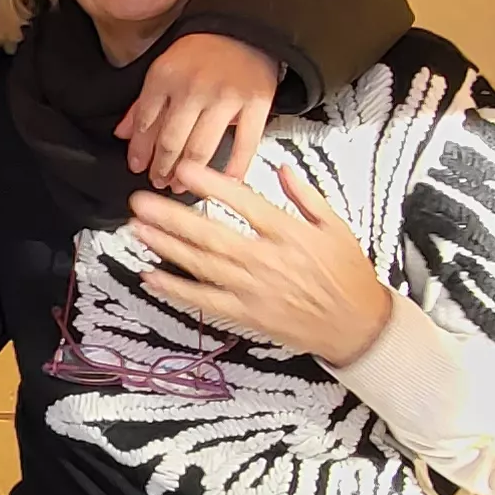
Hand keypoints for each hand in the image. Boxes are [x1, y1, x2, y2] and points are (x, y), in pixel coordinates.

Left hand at [117, 33, 280, 189]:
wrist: (246, 28)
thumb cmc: (203, 51)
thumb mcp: (165, 68)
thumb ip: (143, 103)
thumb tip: (122, 134)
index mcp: (166, 76)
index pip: (145, 122)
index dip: (139, 150)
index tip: (137, 167)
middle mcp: (193, 88)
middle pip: (170, 140)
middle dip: (161, 168)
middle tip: (158, 180)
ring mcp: (226, 97)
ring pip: (200, 148)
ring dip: (187, 174)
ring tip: (179, 184)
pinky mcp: (256, 104)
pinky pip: (244, 145)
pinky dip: (234, 169)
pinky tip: (224, 182)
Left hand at [123, 158, 394, 365]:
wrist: (355, 325)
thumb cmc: (347, 275)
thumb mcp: (336, 226)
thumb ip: (305, 195)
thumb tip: (282, 168)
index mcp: (288, 233)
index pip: (243, 203)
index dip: (212, 185)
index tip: (185, 171)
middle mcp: (266, 260)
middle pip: (211, 235)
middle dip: (172, 217)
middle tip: (141, 201)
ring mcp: (253, 289)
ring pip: (202, 265)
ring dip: (167, 247)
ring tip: (138, 230)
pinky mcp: (246, 314)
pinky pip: (205, 301)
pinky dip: (176, 290)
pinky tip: (151, 277)